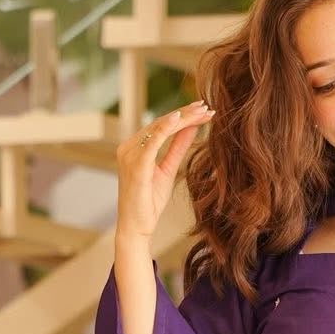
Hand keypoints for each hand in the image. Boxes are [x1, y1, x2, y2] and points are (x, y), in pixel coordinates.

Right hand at [114, 98, 213, 243]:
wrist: (136, 227)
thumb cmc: (149, 202)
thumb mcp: (168, 169)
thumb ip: (177, 147)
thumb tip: (191, 127)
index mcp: (135, 148)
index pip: (161, 126)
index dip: (183, 116)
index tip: (203, 110)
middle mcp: (128, 147)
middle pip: (160, 123)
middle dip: (185, 113)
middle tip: (206, 105)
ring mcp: (129, 155)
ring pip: (158, 128)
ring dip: (181, 118)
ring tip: (200, 110)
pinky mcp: (135, 166)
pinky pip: (151, 142)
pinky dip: (165, 128)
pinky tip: (178, 119)